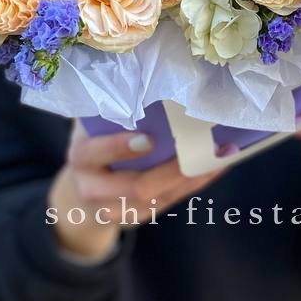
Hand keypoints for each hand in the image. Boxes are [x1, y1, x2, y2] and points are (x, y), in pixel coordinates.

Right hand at [49, 122, 223, 261]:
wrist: (81, 194)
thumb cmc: (95, 145)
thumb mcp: (93, 128)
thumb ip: (112, 111)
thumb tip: (148, 81)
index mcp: (81, 158)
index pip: (95, 154)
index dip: (120, 148)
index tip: (149, 139)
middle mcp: (92, 189)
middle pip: (136, 187)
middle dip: (173, 170)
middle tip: (201, 147)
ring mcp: (114, 211)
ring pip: (158, 200)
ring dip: (193, 178)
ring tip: (220, 155)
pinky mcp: (135, 219)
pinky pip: (168, 204)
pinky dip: (194, 185)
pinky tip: (214, 167)